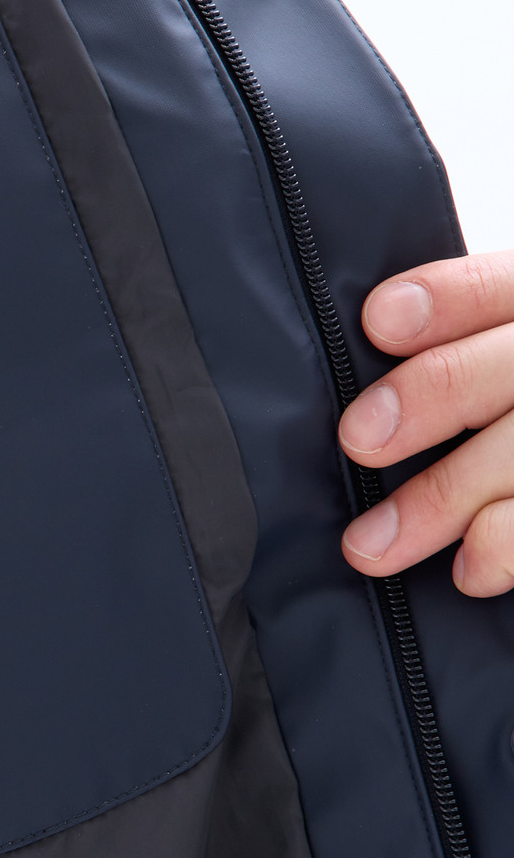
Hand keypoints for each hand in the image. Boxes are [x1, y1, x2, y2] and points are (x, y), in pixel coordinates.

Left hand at [338, 252, 513, 595]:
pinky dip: (508, 546)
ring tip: (369, 546)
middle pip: (510, 366)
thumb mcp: (493, 357)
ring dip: (443, 499)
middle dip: (431, 396)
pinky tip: (468, 569)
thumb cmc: (503, 403)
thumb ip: (449, 354)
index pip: (497, 288)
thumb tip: (360, 354)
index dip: (443, 300)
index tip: (377, 322)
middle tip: (358, 440)